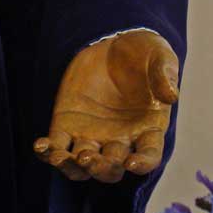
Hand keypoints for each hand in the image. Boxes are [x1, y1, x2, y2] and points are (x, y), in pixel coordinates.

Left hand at [33, 29, 178, 182]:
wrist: (116, 43)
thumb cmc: (145, 52)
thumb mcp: (160, 57)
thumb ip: (165, 75)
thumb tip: (172, 96)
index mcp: (148, 128)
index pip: (149, 156)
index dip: (142, 164)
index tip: (132, 162)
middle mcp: (121, 140)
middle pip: (111, 169)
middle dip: (100, 169)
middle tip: (90, 156)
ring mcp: (92, 135)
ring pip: (81, 167)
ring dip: (72, 167)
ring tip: (60, 156)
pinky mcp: (67, 125)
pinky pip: (57, 146)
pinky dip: (47, 152)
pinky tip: (40, 145)